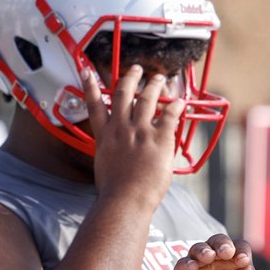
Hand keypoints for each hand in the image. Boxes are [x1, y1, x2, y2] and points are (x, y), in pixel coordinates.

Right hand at [84, 63, 181, 208]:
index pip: (94, 105)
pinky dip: (176, 106)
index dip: (90, 85)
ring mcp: (140, 132)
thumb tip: (118, 154)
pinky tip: (181, 102)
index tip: (87, 71)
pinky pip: (169, 115)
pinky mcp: (159, 138)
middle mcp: (121, 129)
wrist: (125, 200)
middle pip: (123, 94)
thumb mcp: (105, 167)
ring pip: (147, 98)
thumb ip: (112, 153)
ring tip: (159, 79)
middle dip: (130, 77)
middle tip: (136, 69)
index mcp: (106, 137)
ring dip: (154, 85)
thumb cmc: (115, 192)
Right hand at [170, 234, 266, 269]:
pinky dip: (186, 264)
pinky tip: (192, 267)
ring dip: (203, 251)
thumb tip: (249, 268)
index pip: (238, 247)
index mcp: (235, 262)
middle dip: (221, 244)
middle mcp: (216, 261)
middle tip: (226, 252)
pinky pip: (181, 266)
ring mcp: (198, 268)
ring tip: (209, 257)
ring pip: (197, 250)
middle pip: (217, 242)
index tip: (243, 260)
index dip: (240, 250)